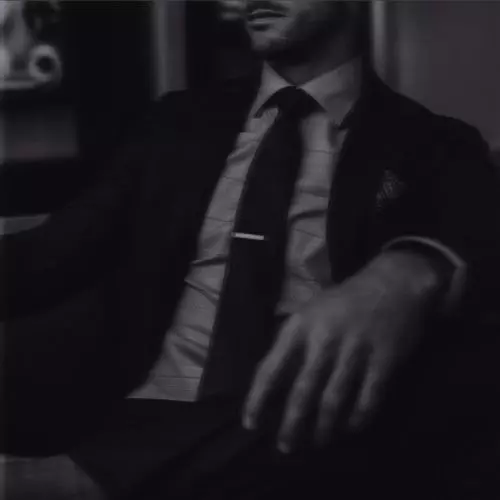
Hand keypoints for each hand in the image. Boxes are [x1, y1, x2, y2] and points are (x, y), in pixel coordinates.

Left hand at [242, 251, 442, 452]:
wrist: (393, 283)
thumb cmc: (344, 301)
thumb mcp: (309, 312)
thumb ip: (292, 343)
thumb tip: (274, 383)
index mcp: (300, 326)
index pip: (270, 368)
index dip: (257, 399)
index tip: (250, 423)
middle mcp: (323, 340)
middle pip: (302, 392)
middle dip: (291, 424)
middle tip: (286, 446)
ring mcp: (355, 350)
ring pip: (333, 400)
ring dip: (324, 428)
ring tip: (318, 442)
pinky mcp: (384, 360)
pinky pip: (368, 399)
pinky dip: (358, 419)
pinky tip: (351, 428)